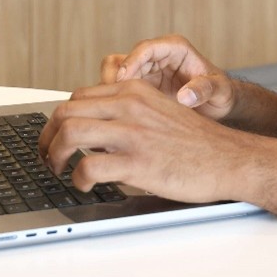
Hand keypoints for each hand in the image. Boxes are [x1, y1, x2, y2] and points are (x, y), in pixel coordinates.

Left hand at [38, 79, 255, 202]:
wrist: (229, 158)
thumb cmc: (195, 142)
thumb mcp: (159, 111)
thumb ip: (128, 113)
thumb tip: (93, 131)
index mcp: (135, 91)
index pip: (78, 96)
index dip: (59, 119)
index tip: (55, 137)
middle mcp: (130, 106)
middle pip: (66, 111)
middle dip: (47, 137)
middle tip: (47, 157)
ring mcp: (133, 133)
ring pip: (69, 133)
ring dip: (54, 154)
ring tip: (58, 170)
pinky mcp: (138, 162)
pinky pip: (88, 166)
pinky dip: (78, 178)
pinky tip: (85, 185)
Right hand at [99, 34, 235, 121]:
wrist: (219, 105)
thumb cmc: (220, 92)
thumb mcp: (219, 90)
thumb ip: (204, 89)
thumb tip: (185, 97)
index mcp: (175, 49)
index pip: (146, 48)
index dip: (132, 62)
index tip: (123, 79)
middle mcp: (156, 57)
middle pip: (122, 60)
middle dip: (114, 81)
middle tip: (113, 102)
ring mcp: (145, 73)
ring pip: (113, 76)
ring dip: (109, 94)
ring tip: (112, 114)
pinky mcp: (139, 89)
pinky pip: (116, 93)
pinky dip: (113, 104)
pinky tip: (117, 121)